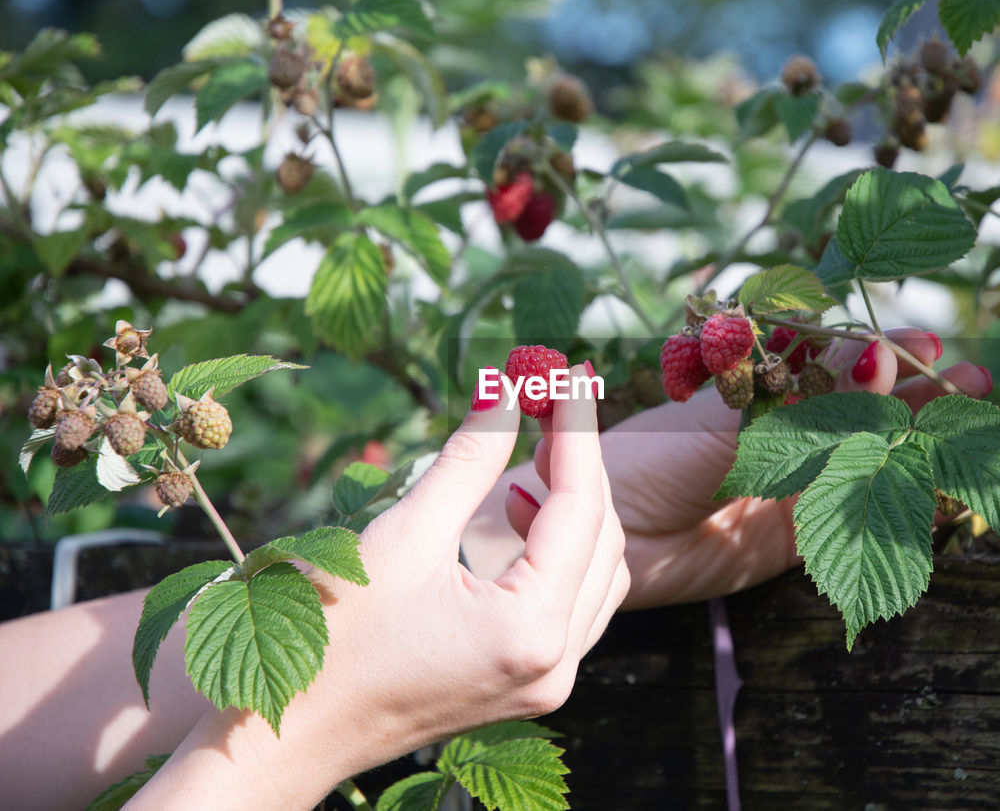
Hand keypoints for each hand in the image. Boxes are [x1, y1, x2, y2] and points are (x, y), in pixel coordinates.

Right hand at [129, 366, 626, 809]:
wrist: (290, 735)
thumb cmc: (332, 638)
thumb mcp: (404, 535)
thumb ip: (469, 461)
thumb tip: (506, 390)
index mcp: (530, 630)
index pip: (581, 507)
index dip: (578, 430)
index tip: (568, 370)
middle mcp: (555, 664)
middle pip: (602, 539)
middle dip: (581, 462)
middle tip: (550, 399)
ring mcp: (548, 683)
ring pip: (599, 573)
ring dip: (578, 508)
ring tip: (539, 449)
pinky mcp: (531, 685)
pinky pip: (576, 606)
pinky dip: (563, 553)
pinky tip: (522, 513)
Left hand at [469, 328, 989, 609]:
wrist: (601, 537)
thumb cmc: (644, 460)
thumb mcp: (724, 421)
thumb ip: (796, 401)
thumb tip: (864, 356)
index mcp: (758, 392)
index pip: (836, 364)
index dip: (883, 354)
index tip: (930, 344)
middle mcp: (780, 434)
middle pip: (863, 409)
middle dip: (917, 394)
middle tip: (976, 381)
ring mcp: (790, 485)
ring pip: (869, 458)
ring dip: (918, 443)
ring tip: (970, 427)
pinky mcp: (791, 538)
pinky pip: (857, 514)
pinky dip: (901, 503)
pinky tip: (943, 491)